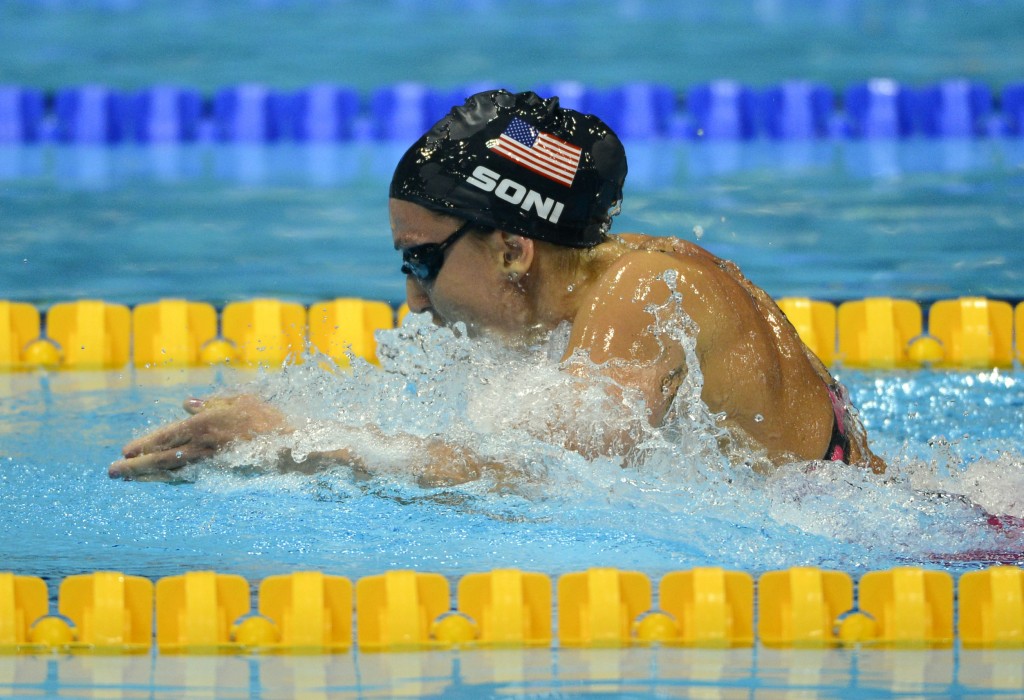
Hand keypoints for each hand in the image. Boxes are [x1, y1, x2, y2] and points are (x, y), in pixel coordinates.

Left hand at [109, 394, 288, 479]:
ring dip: (146, 476)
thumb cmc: (268, 419)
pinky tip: (159, 482)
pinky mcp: (219, 474)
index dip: (144, 444)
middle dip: (134, 466)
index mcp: (206, 424)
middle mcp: (203, 446)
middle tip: (112, 472)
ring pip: (171, 472)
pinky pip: (188, 478)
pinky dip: (169, 480)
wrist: (291, 448)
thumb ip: (211, 402)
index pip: (167, 436)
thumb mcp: (240, 401)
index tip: (125, 451)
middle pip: (161, 458)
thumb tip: (185, 404)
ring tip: (127, 479)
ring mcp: (211, 463)